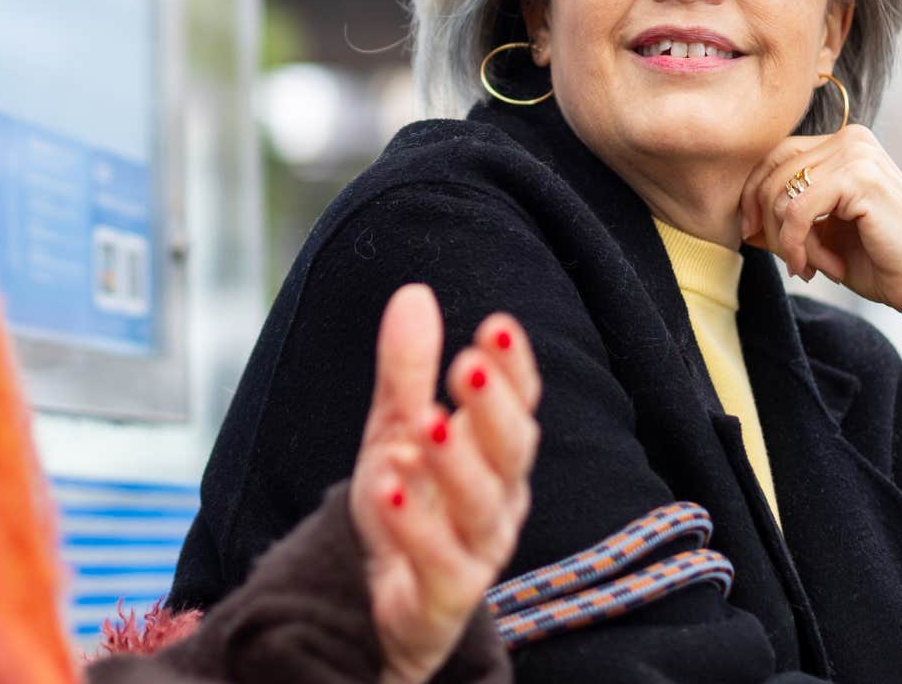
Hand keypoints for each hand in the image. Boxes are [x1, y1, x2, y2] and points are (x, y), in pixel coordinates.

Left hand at [350, 284, 540, 683]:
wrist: (383, 608)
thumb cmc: (408, 510)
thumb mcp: (395, 432)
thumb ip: (407, 371)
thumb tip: (414, 292)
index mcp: (494, 456)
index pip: (517, 406)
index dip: (514, 369)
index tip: (498, 325)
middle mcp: (498, 501)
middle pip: (511, 453)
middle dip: (493, 408)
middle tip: (468, 364)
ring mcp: (477, 553)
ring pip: (481, 507)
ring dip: (455, 462)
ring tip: (425, 422)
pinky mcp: (445, 599)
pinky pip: (440, 565)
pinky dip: (416, 527)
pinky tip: (389, 487)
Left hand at [740, 126, 901, 378]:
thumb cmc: (878, 262)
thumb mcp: (819, 234)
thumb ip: (783, 217)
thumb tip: (739, 218)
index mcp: (843, 144)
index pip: (773, 157)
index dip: (753, 197)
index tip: (754, 236)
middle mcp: (850, 138)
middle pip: (771, 171)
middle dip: (765, 221)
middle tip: (787, 259)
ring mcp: (857, 153)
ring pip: (781, 193)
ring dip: (787, 240)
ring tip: (811, 266)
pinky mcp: (860, 177)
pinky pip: (797, 210)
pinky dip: (798, 245)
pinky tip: (820, 267)